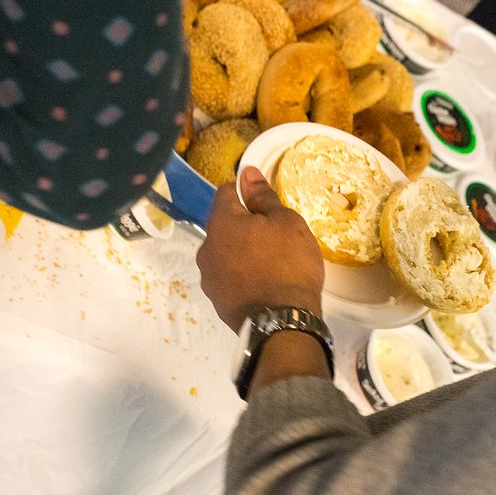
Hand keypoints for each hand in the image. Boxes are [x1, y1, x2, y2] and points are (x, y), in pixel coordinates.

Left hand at [198, 166, 324, 331]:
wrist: (282, 322)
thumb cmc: (288, 264)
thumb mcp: (286, 222)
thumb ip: (263, 196)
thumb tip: (247, 172)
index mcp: (221, 222)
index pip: (225, 192)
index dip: (245, 192)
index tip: (265, 202)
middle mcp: (206, 247)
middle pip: (224, 226)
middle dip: (244, 226)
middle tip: (274, 237)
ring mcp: (209, 277)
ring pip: (225, 253)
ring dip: (241, 252)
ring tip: (269, 264)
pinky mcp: (216, 301)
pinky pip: (229, 278)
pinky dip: (242, 275)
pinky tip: (262, 283)